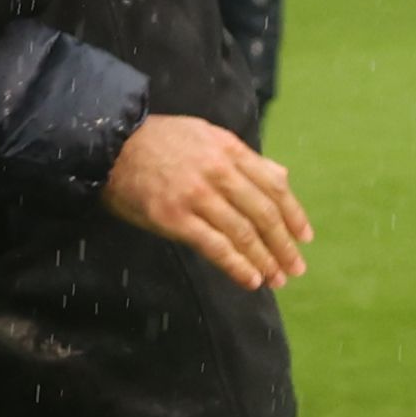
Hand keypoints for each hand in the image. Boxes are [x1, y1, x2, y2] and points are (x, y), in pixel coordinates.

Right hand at [101, 114, 311, 290]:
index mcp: (229, 150)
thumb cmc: (158, 141)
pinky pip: (215, 247)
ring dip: (265, 261)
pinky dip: (237, 266)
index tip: (304, 237)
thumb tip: (281, 175)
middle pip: (264, 214)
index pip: (274, 186)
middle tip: (295, 267)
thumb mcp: (206, 136)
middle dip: (284, 245)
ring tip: (276, 279)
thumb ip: (244, 157)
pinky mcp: (174, 218)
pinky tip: (251, 280)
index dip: (294, 215)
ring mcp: (196, 196)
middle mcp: (218, 172)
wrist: (110, 145)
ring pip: (243, 233)